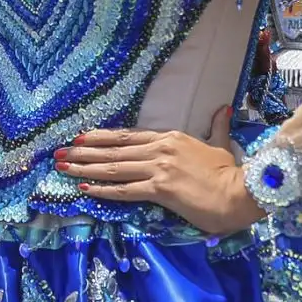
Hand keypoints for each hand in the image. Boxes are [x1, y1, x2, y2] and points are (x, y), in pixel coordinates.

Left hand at [51, 106, 262, 236]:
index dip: (100, 137)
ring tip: (62, 168)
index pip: (126, 136)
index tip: (79, 138)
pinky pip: (125, 189)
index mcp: (170, 138)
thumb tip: (223, 109)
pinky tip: (85, 188)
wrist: (243, 192)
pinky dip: (103, 189)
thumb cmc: (231, 174)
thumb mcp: (219, 146)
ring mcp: (158, 168)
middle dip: (82, 152)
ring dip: (84, 168)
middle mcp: (159, 149)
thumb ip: (217, 127)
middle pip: (113, 150)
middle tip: (58, 153)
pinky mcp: (160, 189)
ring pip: (113, 167)